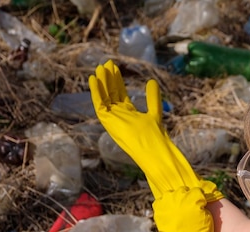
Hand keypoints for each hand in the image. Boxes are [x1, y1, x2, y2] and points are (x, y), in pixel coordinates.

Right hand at [88, 60, 222, 200]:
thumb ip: (152, 98)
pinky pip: (98, 104)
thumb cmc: (154, 135)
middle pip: (111, 94)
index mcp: (128, 114)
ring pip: (104, 97)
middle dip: (109, 79)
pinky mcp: (107, 122)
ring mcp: (112, 119)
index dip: (117, 81)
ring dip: (102, 83)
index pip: (119, 94)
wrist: (153, 149)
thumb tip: (151, 81)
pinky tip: (94, 79)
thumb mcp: (154, 111)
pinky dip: (96, 92)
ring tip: (100, 68)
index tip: (115, 68)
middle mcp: (118, 116)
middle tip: (106, 63)